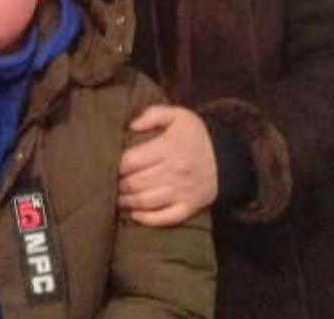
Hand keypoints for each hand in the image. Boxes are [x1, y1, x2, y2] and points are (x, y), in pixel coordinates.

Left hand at [118, 105, 216, 226]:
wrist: (227, 157)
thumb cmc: (195, 135)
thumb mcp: (178, 116)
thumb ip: (153, 114)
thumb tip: (131, 125)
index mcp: (169, 148)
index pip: (132, 160)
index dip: (115, 165)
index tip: (107, 164)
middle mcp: (175, 171)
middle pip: (135, 183)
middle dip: (118, 184)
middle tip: (108, 182)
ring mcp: (183, 191)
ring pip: (146, 201)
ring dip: (127, 201)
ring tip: (116, 197)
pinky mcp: (190, 206)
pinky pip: (166, 218)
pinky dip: (148, 219)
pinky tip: (135, 215)